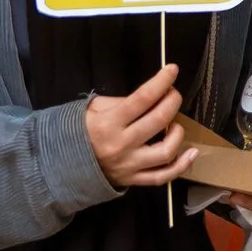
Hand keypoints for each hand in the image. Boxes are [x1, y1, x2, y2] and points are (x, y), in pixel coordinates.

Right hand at [85, 65, 197, 188]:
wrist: (60, 163)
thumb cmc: (79, 131)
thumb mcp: (93, 109)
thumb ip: (121, 102)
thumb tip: (150, 97)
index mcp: (108, 123)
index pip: (142, 98)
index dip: (161, 82)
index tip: (172, 70)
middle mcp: (121, 144)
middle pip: (159, 120)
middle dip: (172, 101)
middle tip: (173, 94)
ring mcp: (128, 164)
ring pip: (166, 151)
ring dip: (178, 133)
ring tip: (175, 126)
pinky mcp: (132, 180)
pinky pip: (163, 176)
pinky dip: (181, 165)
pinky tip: (191, 153)